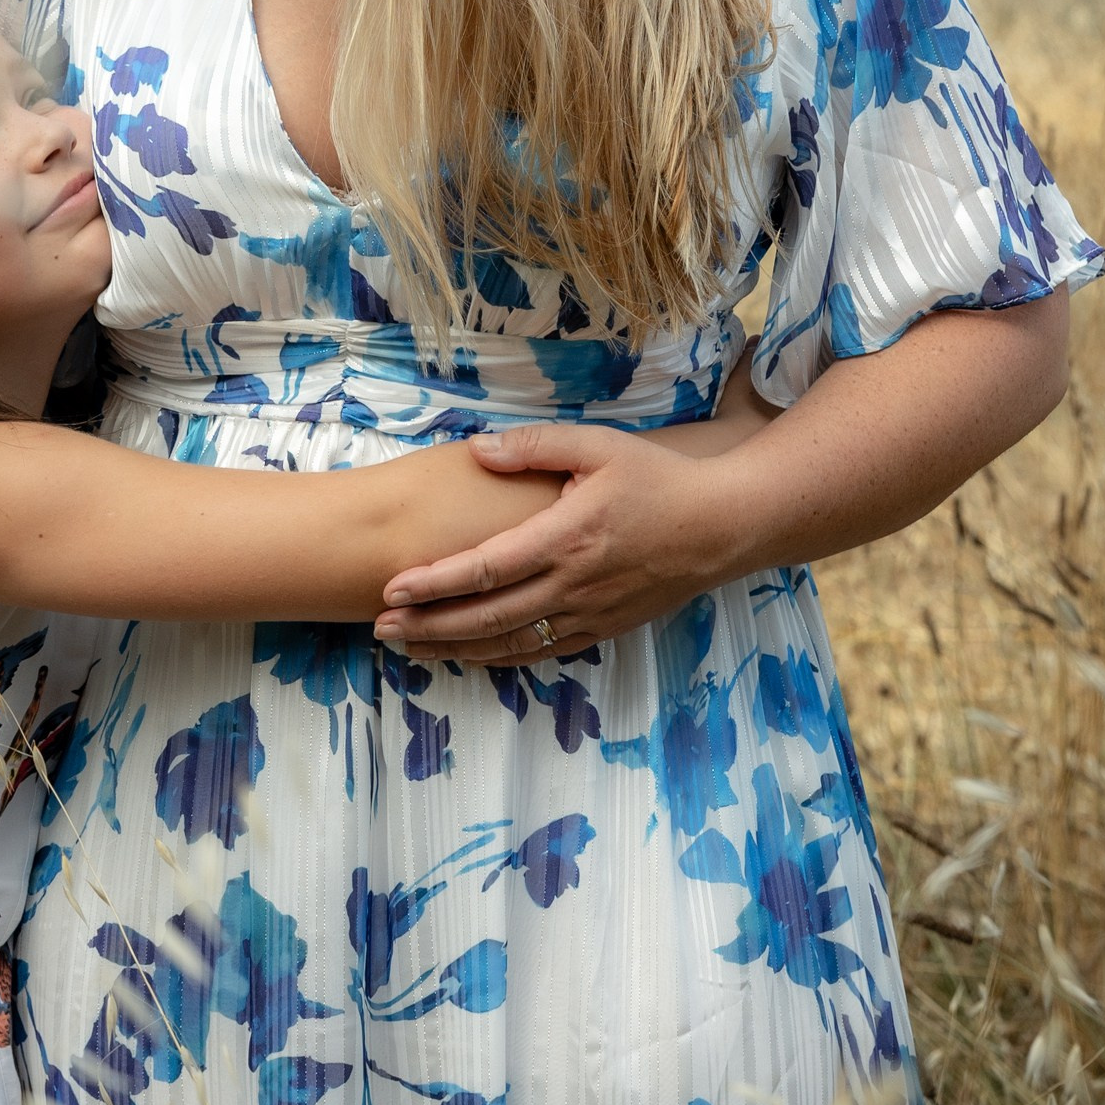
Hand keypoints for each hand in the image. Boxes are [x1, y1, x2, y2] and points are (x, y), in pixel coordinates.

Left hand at [374, 296, 1073, 663]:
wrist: (725, 524)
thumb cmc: (658, 478)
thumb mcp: (597, 446)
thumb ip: (534, 448)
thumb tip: (475, 448)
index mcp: (568, 536)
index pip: (487, 567)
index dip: (435, 584)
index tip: (391, 590)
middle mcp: (574, 583)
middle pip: (487, 616)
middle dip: (429, 627)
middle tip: (379, 629)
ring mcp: (590, 613)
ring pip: (510, 643)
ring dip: (456, 649)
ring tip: (408, 651)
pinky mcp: (605, 627)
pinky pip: (542, 652)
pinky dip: (500, 658)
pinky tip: (470, 657)